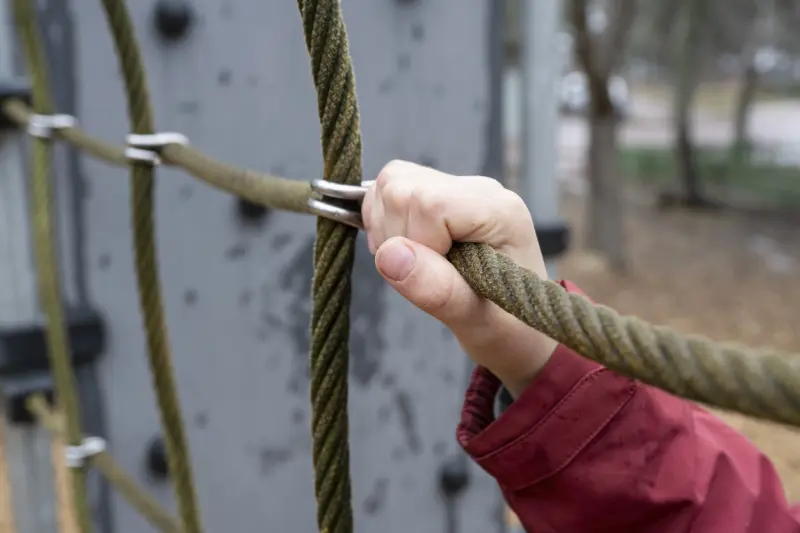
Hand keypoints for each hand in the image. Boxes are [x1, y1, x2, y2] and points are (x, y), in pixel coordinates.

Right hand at [362, 160, 557, 397]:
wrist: (516, 328)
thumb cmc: (505, 327)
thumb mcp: (475, 321)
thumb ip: (436, 288)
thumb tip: (388, 254)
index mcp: (498, 211)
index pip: (428, 202)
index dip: (416, 241)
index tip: (436, 275)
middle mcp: (478, 190)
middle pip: (401, 185)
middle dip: (395, 236)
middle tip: (424, 273)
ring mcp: (457, 188)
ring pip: (391, 183)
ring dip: (387, 229)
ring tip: (418, 264)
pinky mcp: (438, 194)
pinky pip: (390, 190)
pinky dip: (384, 223)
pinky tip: (408, 251)